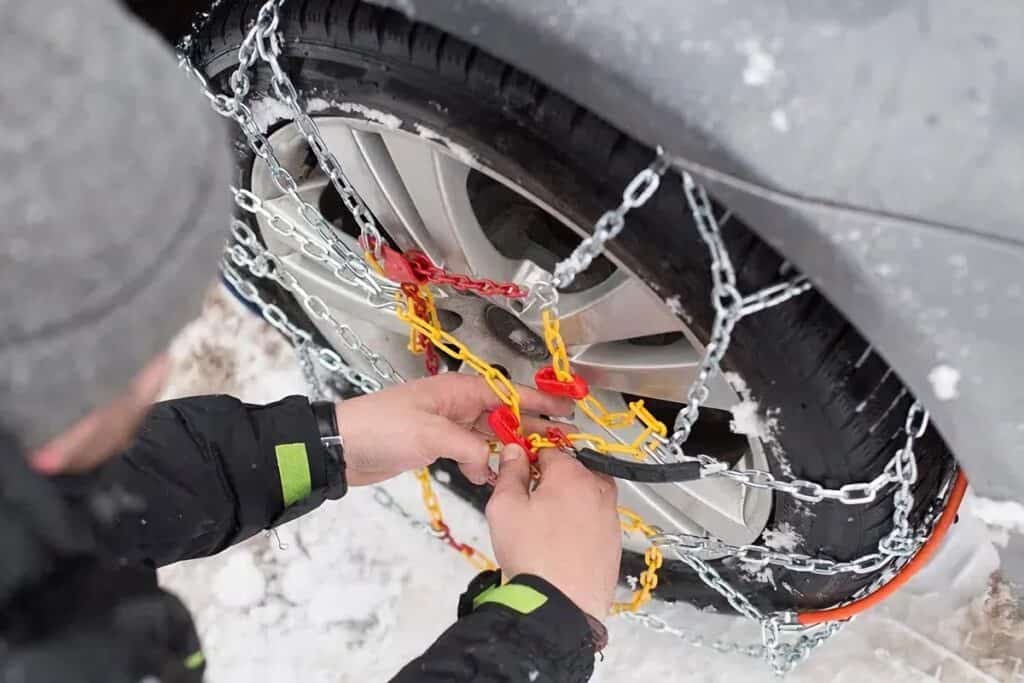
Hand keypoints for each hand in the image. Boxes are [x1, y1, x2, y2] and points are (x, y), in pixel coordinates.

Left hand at [335, 373, 572, 485]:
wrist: (342, 446)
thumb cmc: (384, 428)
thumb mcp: (431, 434)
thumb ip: (469, 447)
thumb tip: (491, 466)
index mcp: (459, 390)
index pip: (509, 392)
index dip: (540, 400)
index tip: (569, 407)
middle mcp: (458, 404)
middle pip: (504, 413)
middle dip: (533, 425)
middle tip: (564, 439)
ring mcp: (447, 425)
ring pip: (490, 434)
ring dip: (510, 447)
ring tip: (538, 461)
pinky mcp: (437, 445)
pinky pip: (471, 451)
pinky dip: (483, 463)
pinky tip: (493, 477)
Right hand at [485, 444, 620, 619]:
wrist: (560, 606)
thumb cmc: (532, 557)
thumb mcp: (504, 507)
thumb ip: (510, 472)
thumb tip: (515, 453)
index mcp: (571, 475)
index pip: (549, 448)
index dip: (530, 455)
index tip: (519, 466)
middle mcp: (598, 491)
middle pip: (573, 469)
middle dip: (552, 478)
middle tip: (529, 499)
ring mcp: (610, 517)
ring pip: (586, 495)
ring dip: (567, 501)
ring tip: (543, 526)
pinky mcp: (614, 542)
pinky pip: (594, 521)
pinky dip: (580, 525)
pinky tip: (560, 543)